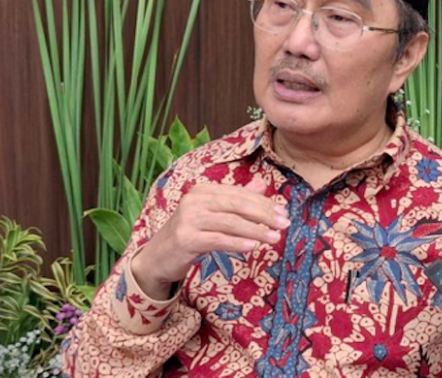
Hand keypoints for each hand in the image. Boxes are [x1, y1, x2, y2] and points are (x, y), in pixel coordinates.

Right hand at [131, 177, 289, 299]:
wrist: (157, 258)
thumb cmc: (190, 234)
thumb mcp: (212, 214)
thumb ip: (236, 199)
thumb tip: (262, 184)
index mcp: (204, 190)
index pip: (240, 194)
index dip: (264, 202)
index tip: (283, 212)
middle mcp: (195, 200)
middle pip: (237, 204)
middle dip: (264, 214)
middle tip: (285, 223)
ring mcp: (188, 219)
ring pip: (230, 222)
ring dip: (256, 230)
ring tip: (275, 238)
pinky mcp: (185, 239)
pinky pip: (217, 239)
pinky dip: (237, 242)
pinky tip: (253, 246)